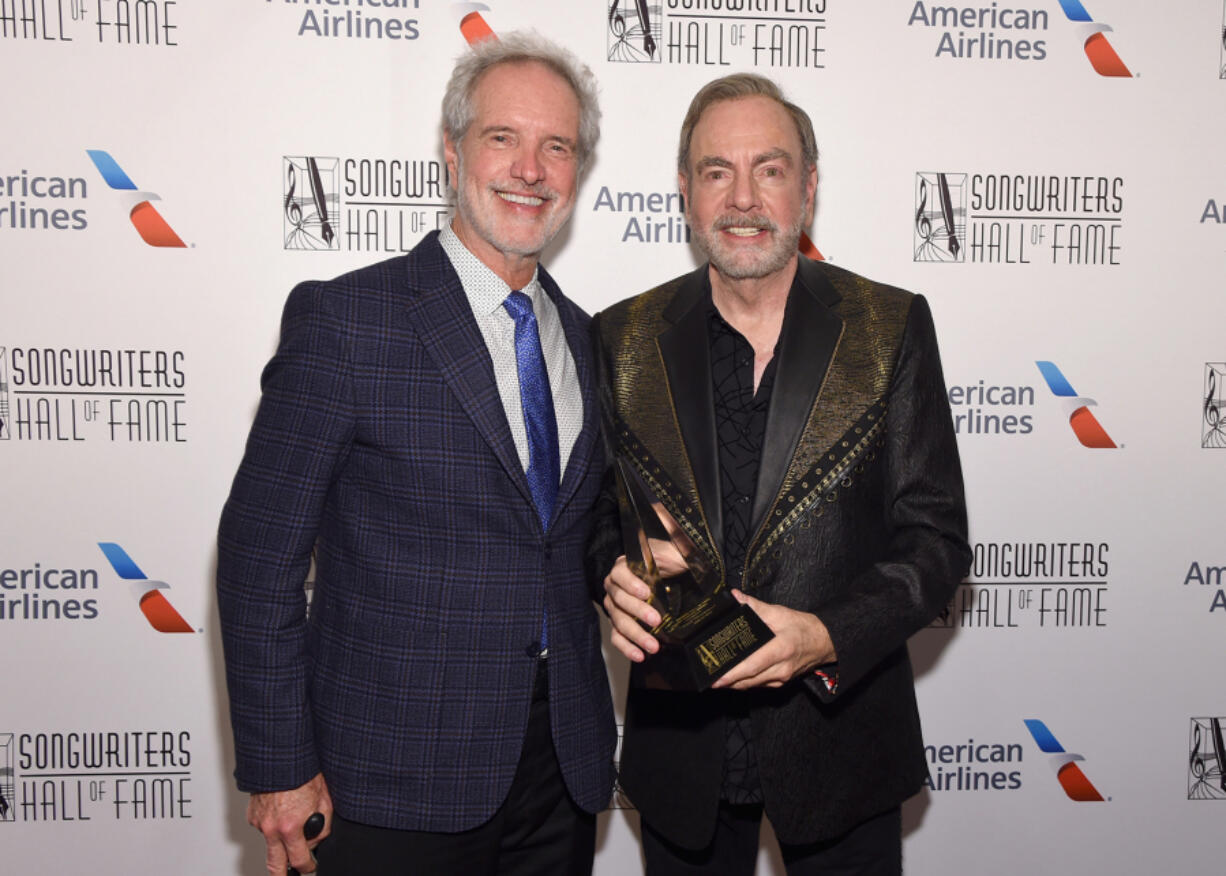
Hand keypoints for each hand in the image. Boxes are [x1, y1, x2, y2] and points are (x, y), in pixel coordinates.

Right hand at [247, 772, 332, 874]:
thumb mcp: (324, 800)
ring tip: (292, 824)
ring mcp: (259, 822)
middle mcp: (272, 828)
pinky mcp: (252, 815)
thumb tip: (317, 840)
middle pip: (274, 866)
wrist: (282, 756)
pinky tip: (281, 811)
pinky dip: (273, 824)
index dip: (307, 866)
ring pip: (270, 843)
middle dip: (282, 875)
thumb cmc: (304, 773)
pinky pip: (264, 827)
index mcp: (290, 827)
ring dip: (280, 842)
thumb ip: (322, 825)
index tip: (310, 866)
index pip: (299, 860)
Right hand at [602, 535, 688, 662]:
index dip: (631, 583)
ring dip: (634, 634)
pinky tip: (640, 655)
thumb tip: (666, 512)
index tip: (647, 592)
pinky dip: (627, 647)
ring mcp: (617, 606)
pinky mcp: (622, 624)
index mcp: (627, 565)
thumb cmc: (676, 562)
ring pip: (617, 621)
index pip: (620, 572)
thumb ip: (673, 531)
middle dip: (637, 612)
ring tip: (653, 646)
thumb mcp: (679, 546)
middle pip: (618, 600)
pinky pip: (617, 637)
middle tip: (657, 622)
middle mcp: (617, 585)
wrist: (678, 581)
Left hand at [710, 590, 836, 689]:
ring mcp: (781, 678)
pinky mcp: (780, 683)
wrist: (824, 643)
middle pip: (748, 680)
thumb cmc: (802, 627)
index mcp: (780, 649)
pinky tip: (733, 677)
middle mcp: (780, 668)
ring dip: (733, 684)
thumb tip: (735, 597)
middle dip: (727, 681)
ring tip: (716, 678)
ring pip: (752, 685)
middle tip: (708, 678)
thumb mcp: (779, 613)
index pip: (752, 665)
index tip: (717, 678)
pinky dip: (744, 682)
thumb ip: (755, 606)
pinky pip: (758, 685)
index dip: (733, 674)